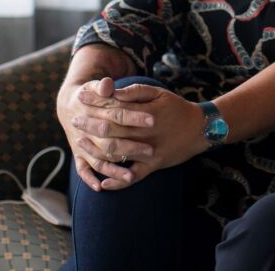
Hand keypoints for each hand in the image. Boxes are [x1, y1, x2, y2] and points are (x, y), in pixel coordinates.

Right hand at [57, 76, 153, 190]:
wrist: (69, 105)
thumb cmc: (90, 94)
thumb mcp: (95, 86)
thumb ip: (103, 86)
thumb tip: (107, 84)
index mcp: (94, 111)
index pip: (117, 114)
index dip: (135, 116)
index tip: (154, 120)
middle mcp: (86, 130)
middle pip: (109, 141)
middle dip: (130, 147)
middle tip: (151, 151)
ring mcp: (82, 144)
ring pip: (98, 159)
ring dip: (114, 169)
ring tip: (131, 177)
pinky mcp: (79, 154)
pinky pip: (83, 169)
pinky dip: (89, 179)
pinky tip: (101, 188)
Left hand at [70, 82, 208, 189]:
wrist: (201, 129)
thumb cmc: (176, 108)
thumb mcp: (158, 93)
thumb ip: (134, 92)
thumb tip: (112, 91)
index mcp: (145, 113)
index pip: (114, 106)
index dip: (96, 101)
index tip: (80, 97)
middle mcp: (144, 133)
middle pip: (111, 129)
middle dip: (89, 124)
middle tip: (74, 120)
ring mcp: (148, 151)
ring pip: (117, 153)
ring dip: (95, 150)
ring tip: (79, 144)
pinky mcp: (154, 166)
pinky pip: (133, 177)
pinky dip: (118, 182)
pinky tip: (102, 184)